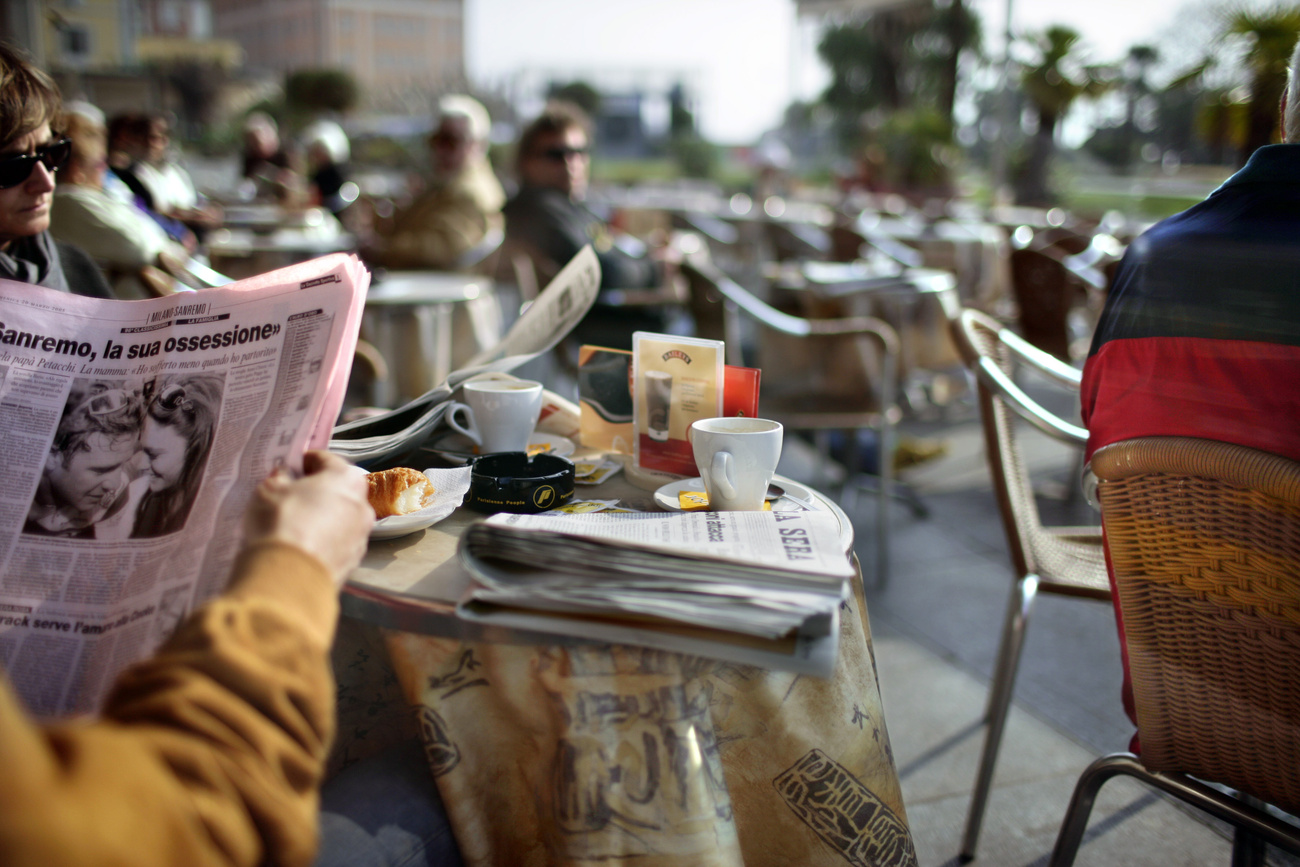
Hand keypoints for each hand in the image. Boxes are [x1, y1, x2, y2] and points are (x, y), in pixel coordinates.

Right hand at [243, 451, 372, 585]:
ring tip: (293, 524)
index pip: (325, 460)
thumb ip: (280, 477)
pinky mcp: (354, 562)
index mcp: (346, 478)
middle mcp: (362, 505)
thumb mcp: (269, 489)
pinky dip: (323, 542)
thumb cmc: (282, 522)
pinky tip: (301, 546)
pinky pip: (336, 544)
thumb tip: (285, 476)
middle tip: (289, 496)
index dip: (304, 462)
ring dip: (321, 518)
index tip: (289, 468)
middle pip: (337, 490)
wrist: (289, 577)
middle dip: (315, 491)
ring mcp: (361, 536)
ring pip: (339, 519)